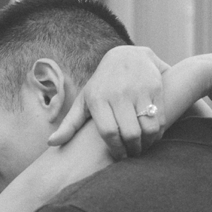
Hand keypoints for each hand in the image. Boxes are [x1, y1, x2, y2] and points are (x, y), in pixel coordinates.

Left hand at [48, 46, 167, 158]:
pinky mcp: (155, 88)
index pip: (109, 132)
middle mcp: (118, 94)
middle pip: (130, 133)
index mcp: (98, 99)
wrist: (127, 55)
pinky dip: (158, 132)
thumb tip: (51, 143)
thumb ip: (70, 124)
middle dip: (133, 149)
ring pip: (148, 128)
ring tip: (143, 146)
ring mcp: (138, 90)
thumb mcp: (84, 100)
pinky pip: (160, 118)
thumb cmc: (101, 85)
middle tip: (133, 154)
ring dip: (147, 143)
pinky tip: (152, 136)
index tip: (119, 156)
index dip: (116, 149)